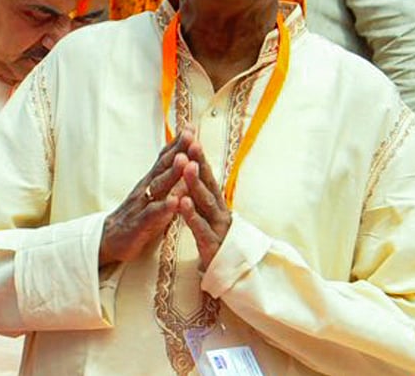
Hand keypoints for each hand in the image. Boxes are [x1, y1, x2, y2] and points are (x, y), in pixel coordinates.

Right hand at [98, 130, 195, 265]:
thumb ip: (168, 180)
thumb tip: (186, 161)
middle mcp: (146, 189)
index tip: (191, 126)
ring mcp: (142, 205)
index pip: (165, 158)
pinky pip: (153, 214)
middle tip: (190, 135)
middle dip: (177, 150)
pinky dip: (164, 207)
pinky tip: (175, 202)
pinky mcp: (139, 224)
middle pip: (163, 166)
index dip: (178, 143)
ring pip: (158, 187)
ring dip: (172, 173)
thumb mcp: (154, 195)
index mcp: (152, 182)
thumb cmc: (138, 216)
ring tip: (184, 160)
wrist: (111, 240)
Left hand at [177, 141, 230, 270]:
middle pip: (208, 185)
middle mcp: (220, 213)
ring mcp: (218, 228)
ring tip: (186, 166)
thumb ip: (204, 196)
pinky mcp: (213, 246)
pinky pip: (201, 229)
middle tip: (191, 143)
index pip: (208, 177)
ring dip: (195, 183)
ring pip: (206, 203)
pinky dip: (192, 215)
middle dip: (199, 163)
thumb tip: (198, 171)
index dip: (200, 157)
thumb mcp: (210, 217)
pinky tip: (183, 202)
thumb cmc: (217, 242)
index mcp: (216, 205)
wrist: (231, 277)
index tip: (192, 136)